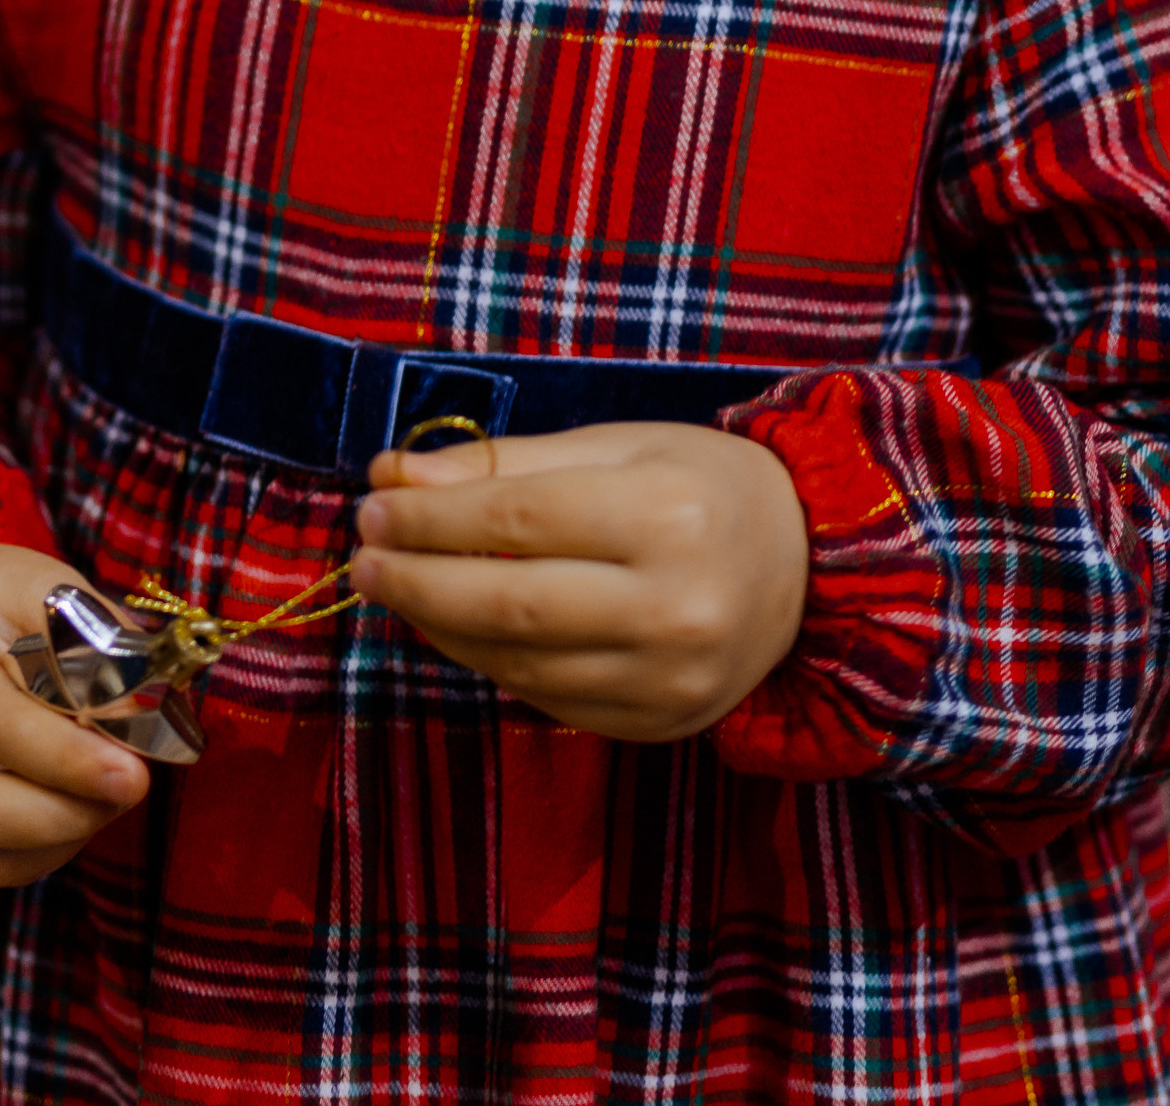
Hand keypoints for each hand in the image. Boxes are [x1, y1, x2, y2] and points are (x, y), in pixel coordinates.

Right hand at [0, 516, 149, 883]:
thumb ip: (90, 641)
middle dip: (66, 813)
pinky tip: (68, 816)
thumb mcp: (34, 585)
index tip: (134, 772)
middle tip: (132, 787)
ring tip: (105, 798)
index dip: (66, 759)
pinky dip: (30, 855)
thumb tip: (143, 709)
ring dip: (55, 838)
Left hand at [349, 421, 805, 743]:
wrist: (807, 568)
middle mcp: (671, 607)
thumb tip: (397, 475)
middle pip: (508, 604)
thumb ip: (507, 464)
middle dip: (417, 581)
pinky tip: (457, 627)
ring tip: (398, 586)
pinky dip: (488, 662)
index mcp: (664, 515)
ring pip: (517, 663)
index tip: (372, 504)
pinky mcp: (656, 724)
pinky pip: (545, 699)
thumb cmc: (703, 485)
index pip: (514, 522)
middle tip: (362, 558)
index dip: (429, 517)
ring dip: (440, 627)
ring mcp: (666, 679)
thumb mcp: (616, 446)